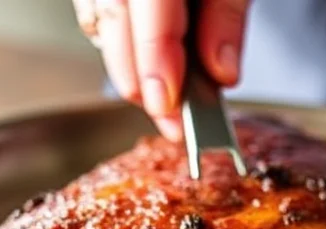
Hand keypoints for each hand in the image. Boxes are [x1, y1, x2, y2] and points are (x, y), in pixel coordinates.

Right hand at [73, 0, 249, 140]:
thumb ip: (228, 11)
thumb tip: (221, 73)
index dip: (155, 54)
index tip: (168, 103)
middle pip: (113, 15)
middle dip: (139, 77)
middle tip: (169, 120)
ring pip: (99, 17)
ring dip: (127, 66)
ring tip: (161, 100)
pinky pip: (98, 8)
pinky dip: (121, 43)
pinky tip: (145, 63)